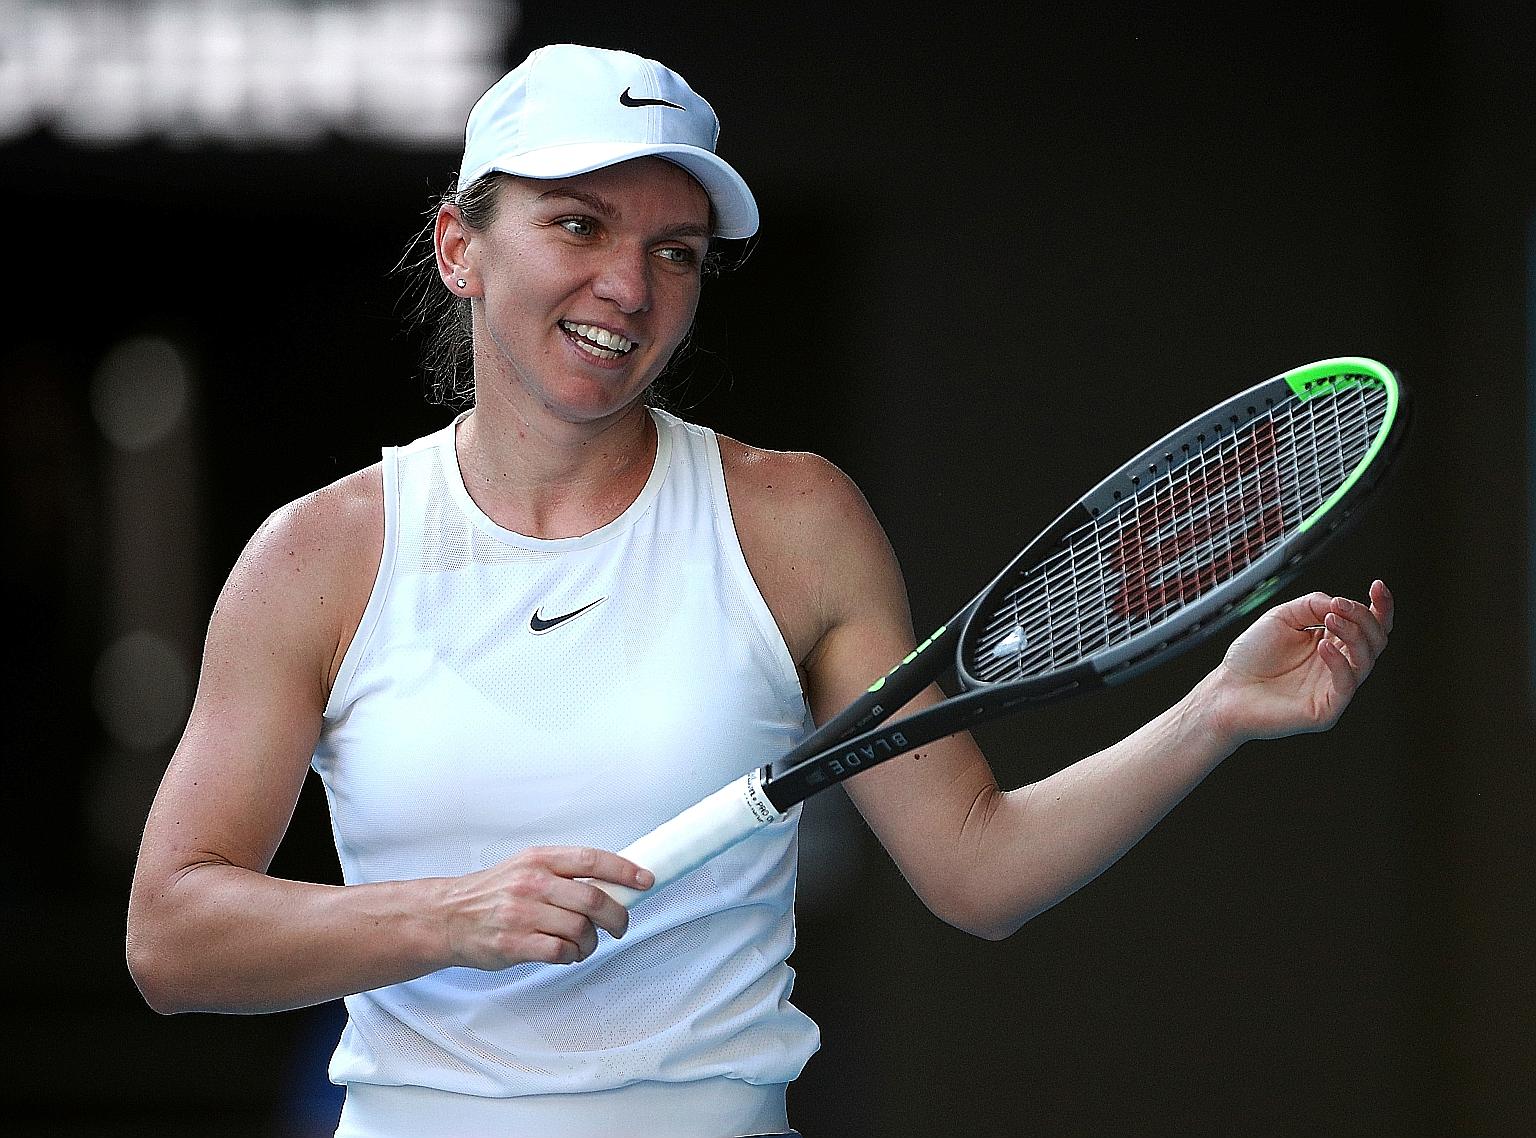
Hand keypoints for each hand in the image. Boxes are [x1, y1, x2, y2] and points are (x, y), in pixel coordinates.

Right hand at [438, 846, 653, 969]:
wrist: (447, 917)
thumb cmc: (492, 893)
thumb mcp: (526, 867)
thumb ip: (563, 872)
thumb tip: (611, 881)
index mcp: (539, 859)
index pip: (592, 859)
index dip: (625, 870)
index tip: (646, 880)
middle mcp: (532, 883)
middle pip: (594, 899)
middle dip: (618, 917)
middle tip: (620, 926)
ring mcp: (522, 913)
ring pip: (580, 929)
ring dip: (591, 942)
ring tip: (584, 944)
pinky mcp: (514, 943)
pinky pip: (560, 952)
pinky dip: (572, 956)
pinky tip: (566, 954)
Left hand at [1207, 580, 1393, 743]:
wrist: (1226, 690)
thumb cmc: (1250, 656)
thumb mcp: (1282, 617)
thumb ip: (1313, 604)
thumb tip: (1341, 604)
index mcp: (1331, 642)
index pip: (1369, 626)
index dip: (1380, 606)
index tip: (1377, 585)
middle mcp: (1337, 665)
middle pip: (1375, 640)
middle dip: (1364, 618)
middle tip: (1339, 607)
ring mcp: (1334, 688)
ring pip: (1366, 659)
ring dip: (1353, 634)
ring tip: (1330, 620)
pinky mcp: (1326, 709)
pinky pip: (1346, 684)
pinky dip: (1339, 661)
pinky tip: (1323, 645)